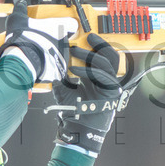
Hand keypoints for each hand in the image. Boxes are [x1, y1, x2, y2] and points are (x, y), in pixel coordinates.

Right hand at [0, 0, 66, 82]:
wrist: (22, 60)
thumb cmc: (24, 39)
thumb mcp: (19, 19)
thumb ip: (21, 9)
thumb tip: (20, 4)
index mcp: (59, 27)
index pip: (72, 23)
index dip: (67, 24)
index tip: (60, 26)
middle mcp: (64, 41)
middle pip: (65, 39)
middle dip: (55, 40)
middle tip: (43, 40)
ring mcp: (62, 57)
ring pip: (61, 54)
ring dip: (52, 53)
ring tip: (39, 52)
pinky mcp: (59, 70)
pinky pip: (56, 68)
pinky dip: (49, 66)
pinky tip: (38, 62)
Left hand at [52, 33, 122, 155]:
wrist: (78, 128)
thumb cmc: (73, 110)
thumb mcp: (63, 91)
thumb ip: (61, 79)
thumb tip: (53, 67)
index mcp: (97, 77)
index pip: (102, 56)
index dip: (97, 45)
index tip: (86, 37)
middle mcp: (105, 80)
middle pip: (109, 56)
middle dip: (98, 46)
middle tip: (83, 41)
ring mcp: (109, 85)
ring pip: (107, 63)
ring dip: (90, 56)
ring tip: (74, 53)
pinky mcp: (111, 92)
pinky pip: (103, 76)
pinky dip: (88, 71)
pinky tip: (75, 71)